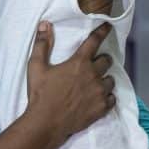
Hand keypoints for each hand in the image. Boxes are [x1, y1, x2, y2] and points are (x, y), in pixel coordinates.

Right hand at [25, 21, 115, 139]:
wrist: (46, 123)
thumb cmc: (40, 94)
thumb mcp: (36, 67)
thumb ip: (41, 44)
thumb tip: (45, 25)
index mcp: (79, 63)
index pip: (94, 41)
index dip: (102, 31)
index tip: (109, 26)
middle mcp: (93, 75)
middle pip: (107, 61)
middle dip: (102, 60)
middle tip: (94, 65)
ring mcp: (99, 92)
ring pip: (111, 80)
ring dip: (104, 79)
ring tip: (95, 83)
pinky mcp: (102, 108)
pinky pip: (112, 98)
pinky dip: (107, 97)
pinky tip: (99, 98)